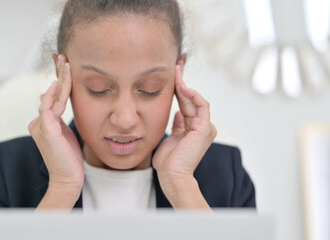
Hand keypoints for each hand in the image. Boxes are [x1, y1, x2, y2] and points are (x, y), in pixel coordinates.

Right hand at [29, 55, 83, 195]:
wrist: (68, 178)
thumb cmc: (69, 158)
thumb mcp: (66, 133)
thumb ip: (61, 118)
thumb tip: (58, 100)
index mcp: (44, 122)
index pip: (51, 96)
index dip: (58, 79)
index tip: (64, 64)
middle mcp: (39, 122)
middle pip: (49, 93)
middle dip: (57, 74)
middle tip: (63, 56)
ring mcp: (40, 126)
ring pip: (50, 98)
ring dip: (60, 80)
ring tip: (65, 64)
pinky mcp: (45, 131)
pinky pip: (47, 109)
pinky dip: (52, 96)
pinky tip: (56, 84)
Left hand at [152, 64, 216, 208]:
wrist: (172, 175)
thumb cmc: (168, 162)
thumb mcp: (170, 138)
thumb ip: (176, 125)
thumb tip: (177, 114)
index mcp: (193, 129)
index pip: (185, 104)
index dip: (179, 89)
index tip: (171, 75)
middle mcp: (201, 126)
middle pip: (191, 99)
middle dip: (182, 81)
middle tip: (175, 65)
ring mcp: (204, 127)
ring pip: (195, 100)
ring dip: (185, 85)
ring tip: (176, 72)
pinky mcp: (205, 128)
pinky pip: (201, 106)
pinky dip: (194, 95)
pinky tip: (183, 87)